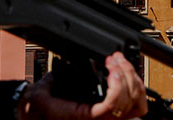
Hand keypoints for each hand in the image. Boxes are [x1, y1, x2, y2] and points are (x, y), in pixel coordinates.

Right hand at [19, 52, 148, 119]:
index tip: (111, 67)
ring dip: (133, 80)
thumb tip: (75, 64)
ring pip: (137, 105)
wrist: (35, 116)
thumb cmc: (38, 109)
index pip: (112, 107)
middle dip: (125, 74)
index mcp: (84, 118)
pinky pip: (134, 105)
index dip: (117, 86)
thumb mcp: (43, 93)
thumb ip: (58, 81)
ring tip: (120, 63)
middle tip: (114, 58)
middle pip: (129, 103)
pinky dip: (135, 87)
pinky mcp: (112, 114)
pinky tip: (125, 73)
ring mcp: (108, 119)